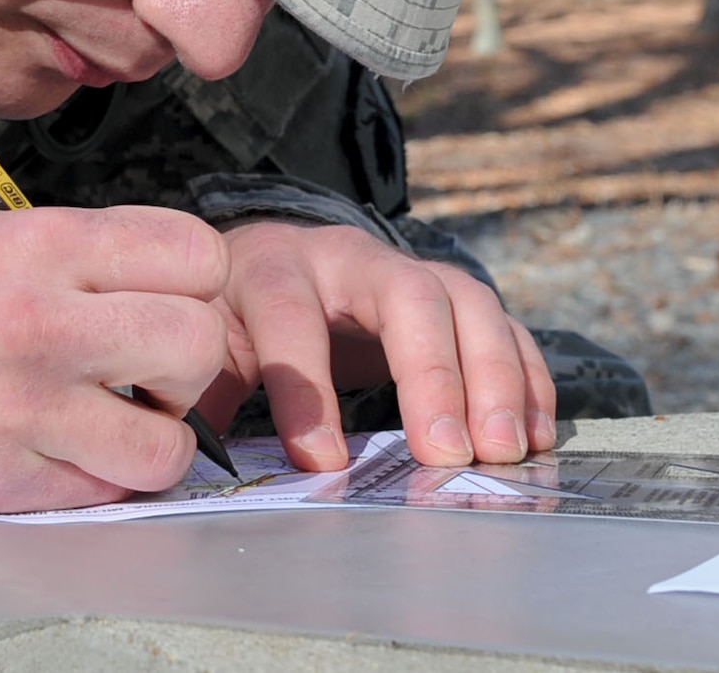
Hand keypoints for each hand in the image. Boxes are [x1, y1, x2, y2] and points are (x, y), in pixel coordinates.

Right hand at [0, 204, 229, 509]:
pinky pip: (105, 493)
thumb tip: (172, 280)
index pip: (194, 253)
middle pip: (198, 341)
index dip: (195, 282)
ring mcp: (19, 408)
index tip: (169, 300)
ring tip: (113, 421)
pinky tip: (61, 450)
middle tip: (147, 370)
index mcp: (37, 244)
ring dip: (154, 439)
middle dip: (187, 363)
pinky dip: (98, 479)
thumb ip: (79, 253)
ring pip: (169, 444)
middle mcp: (36, 320)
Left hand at [194, 221, 556, 471]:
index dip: (303, 391)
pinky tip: (534, 435)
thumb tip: (185, 457)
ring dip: (494, 378)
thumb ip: (199, 393)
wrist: (265, 259)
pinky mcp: (450, 293)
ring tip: (501, 451)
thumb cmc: (233, 314)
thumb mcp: (206, 344)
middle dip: (431, 374)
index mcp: (271, 268)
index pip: (290, 319)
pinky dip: (527, 377)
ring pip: (467, 302)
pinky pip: (503, 324)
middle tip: (446, 454)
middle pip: (406, 296)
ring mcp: (407, 267)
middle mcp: (346, 256)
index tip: (321, 462)